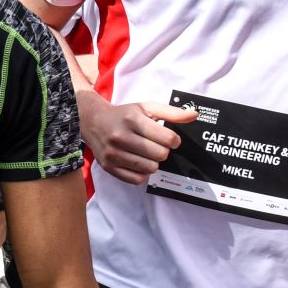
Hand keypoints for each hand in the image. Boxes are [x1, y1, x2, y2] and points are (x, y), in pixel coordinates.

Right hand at [78, 93, 195, 184]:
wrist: (93, 122)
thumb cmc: (124, 115)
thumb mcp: (147, 107)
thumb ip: (172, 112)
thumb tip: (194, 115)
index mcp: (133, 120)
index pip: (168, 139)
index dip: (174, 140)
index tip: (169, 138)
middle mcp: (121, 137)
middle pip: (160, 155)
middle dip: (162, 151)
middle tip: (154, 145)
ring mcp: (113, 154)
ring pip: (150, 169)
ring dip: (153, 162)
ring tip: (145, 153)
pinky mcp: (109, 167)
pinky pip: (137, 179)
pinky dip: (142, 173)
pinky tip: (138, 161)